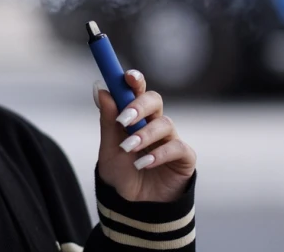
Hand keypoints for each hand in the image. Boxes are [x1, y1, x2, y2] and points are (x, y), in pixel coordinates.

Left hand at [94, 70, 195, 202]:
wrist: (132, 207)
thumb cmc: (121, 174)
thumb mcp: (108, 148)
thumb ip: (107, 120)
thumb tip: (100, 89)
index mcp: (135, 116)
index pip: (136, 91)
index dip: (134, 80)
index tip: (126, 76)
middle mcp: (154, 123)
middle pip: (154, 100)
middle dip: (140, 105)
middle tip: (124, 118)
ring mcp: (170, 139)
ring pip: (164, 124)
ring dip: (144, 135)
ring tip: (129, 149)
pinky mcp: (183, 157)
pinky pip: (177, 147)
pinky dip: (159, 153)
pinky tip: (144, 163)